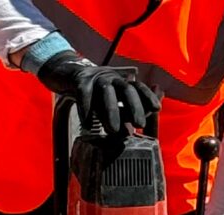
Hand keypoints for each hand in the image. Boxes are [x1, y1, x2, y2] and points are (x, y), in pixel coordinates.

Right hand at [36, 51, 159, 134]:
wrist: (66, 75)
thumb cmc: (93, 94)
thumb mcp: (110, 102)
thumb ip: (123, 112)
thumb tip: (134, 129)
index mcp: (121, 81)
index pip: (138, 87)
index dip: (148, 97)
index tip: (157, 109)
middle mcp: (111, 77)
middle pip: (126, 89)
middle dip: (134, 106)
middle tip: (139, 125)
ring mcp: (95, 77)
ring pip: (107, 92)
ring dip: (112, 111)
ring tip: (114, 130)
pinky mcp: (79, 81)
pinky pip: (84, 94)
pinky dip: (86, 109)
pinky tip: (88, 125)